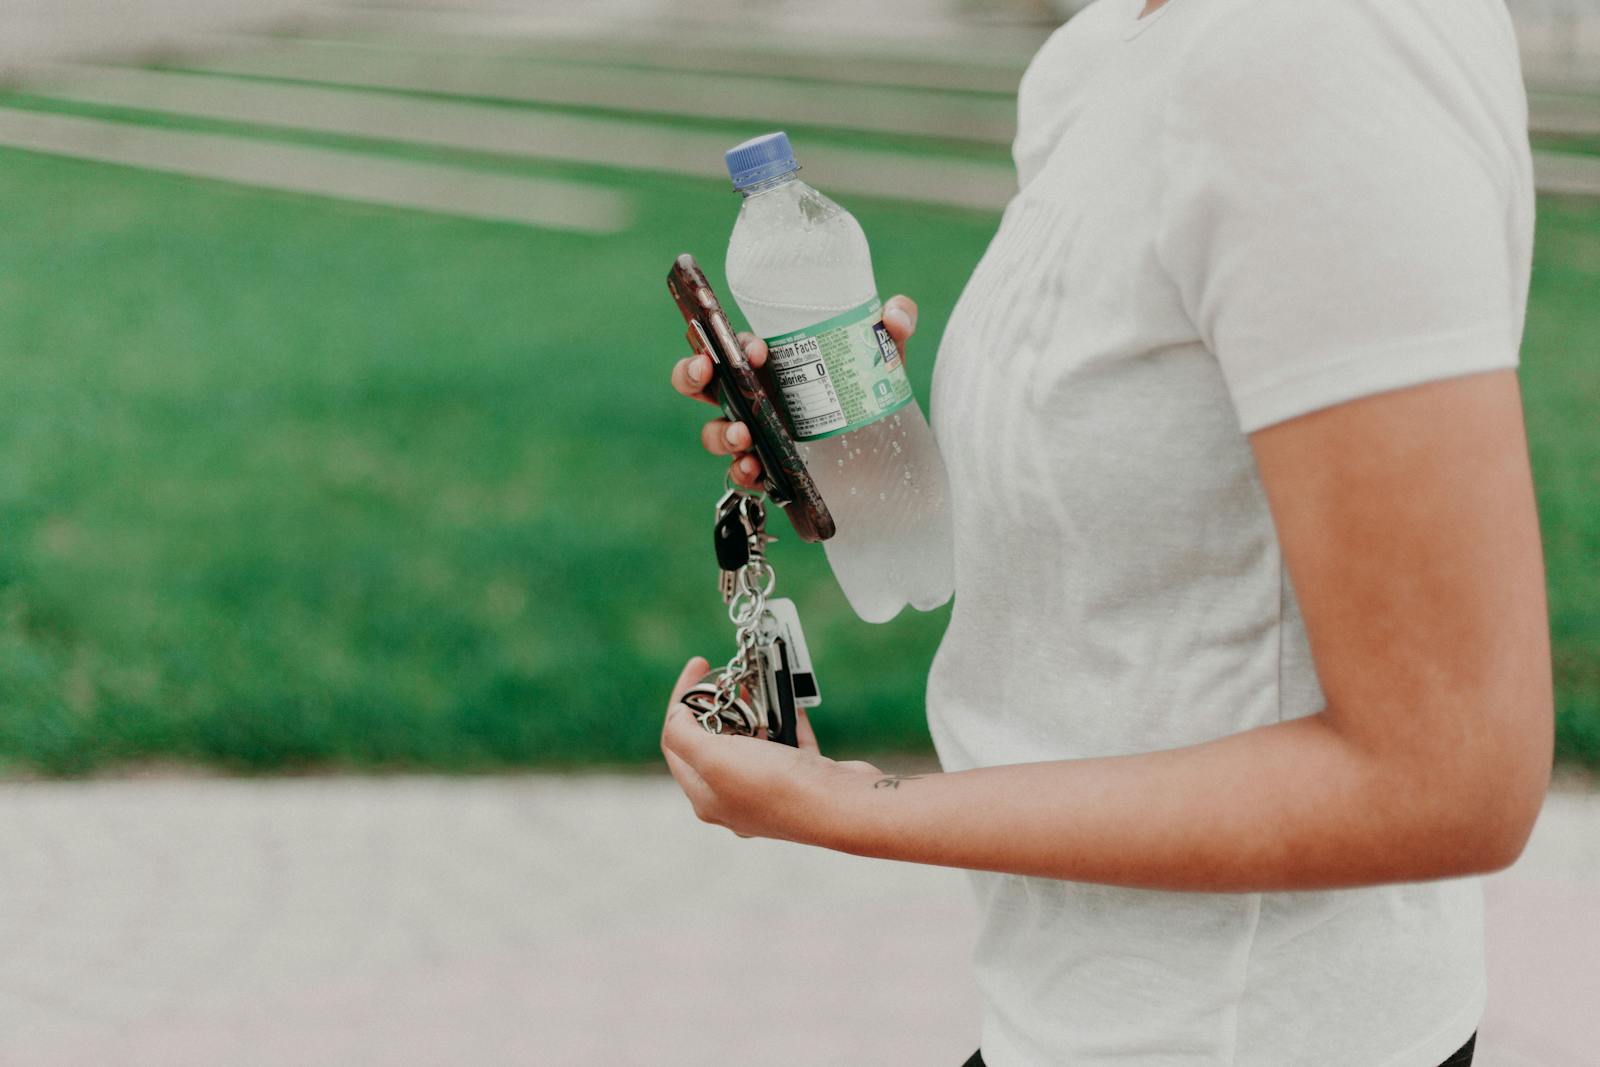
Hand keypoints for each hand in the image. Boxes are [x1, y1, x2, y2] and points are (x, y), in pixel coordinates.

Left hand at [661, 657, 883, 842]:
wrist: (841, 805)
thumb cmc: (774, 785)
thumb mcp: (713, 757)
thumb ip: (683, 735)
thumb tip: (676, 715)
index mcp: (706, 797)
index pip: (677, 743)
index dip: (681, 702)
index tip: (698, 667)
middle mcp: (735, 798)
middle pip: (715, 742)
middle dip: (720, 705)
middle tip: (728, 677)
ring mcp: (771, 790)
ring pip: (754, 741)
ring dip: (755, 709)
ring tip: (758, 682)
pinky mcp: (803, 780)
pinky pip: (788, 744)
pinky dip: (786, 720)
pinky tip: (788, 700)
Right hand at [668, 295, 918, 488]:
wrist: (887, 446)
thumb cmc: (871, 386)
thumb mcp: (884, 352)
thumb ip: (895, 323)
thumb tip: (894, 316)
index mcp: (769, 362)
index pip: (734, 345)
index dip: (732, 342)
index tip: (757, 350)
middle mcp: (754, 396)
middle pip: (701, 382)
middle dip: (691, 374)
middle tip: (705, 371)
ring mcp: (758, 433)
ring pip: (715, 431)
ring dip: (720, 432)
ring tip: (744, 436)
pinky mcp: (769, 468)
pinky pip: (741, 473)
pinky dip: (742, 473)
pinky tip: (753, 471)